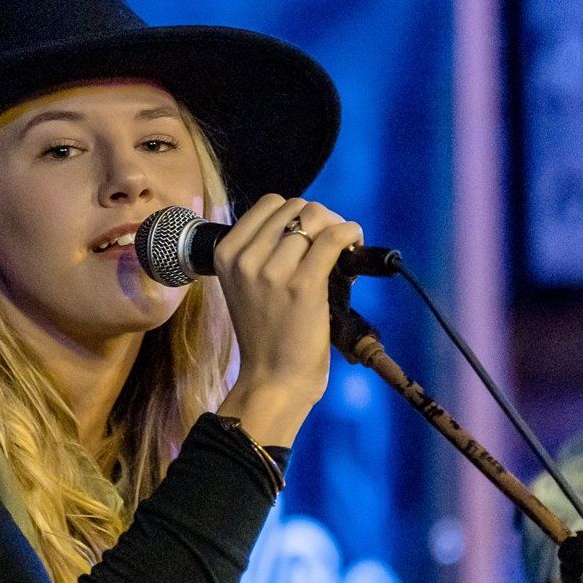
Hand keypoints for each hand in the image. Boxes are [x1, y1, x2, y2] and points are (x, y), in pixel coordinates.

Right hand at [212, 194, 364, 447]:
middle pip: (295, 206)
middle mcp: (245, 258)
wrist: (273, 379)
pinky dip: (351, 233)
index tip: (311, 234)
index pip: (269, 204)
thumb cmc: (266, 334)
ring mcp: (272, 271)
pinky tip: (356, 244)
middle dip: (320, 218)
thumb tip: (308, 220)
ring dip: (337, 226)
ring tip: (344, 250)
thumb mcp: (246, 286)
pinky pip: (333, 237)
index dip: (297, 213)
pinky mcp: (303, 285)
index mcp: (226, 254)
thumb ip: (263, 252)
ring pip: (316, 216)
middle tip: (332, 244)